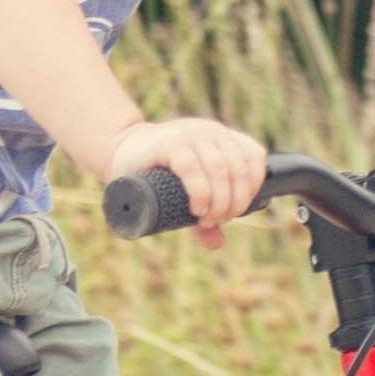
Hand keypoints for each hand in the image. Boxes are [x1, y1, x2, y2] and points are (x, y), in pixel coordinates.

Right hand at [106, 116, 268, 248]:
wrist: (121, 154)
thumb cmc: (158, 174)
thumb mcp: (186, 193)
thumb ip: (204, 215)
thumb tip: (217, 243)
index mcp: (222, 138)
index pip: (253, 156)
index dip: (253, 185)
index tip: (237, 210)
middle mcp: (210, 132)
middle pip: (238, 169)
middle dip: (233, 202)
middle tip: (216, 220)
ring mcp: (189, 134)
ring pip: (220, 169)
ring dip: (219, 201)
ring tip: (206, 219)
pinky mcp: (168, 143)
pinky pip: (191, 166)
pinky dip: (200, 191)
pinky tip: (197, 207)